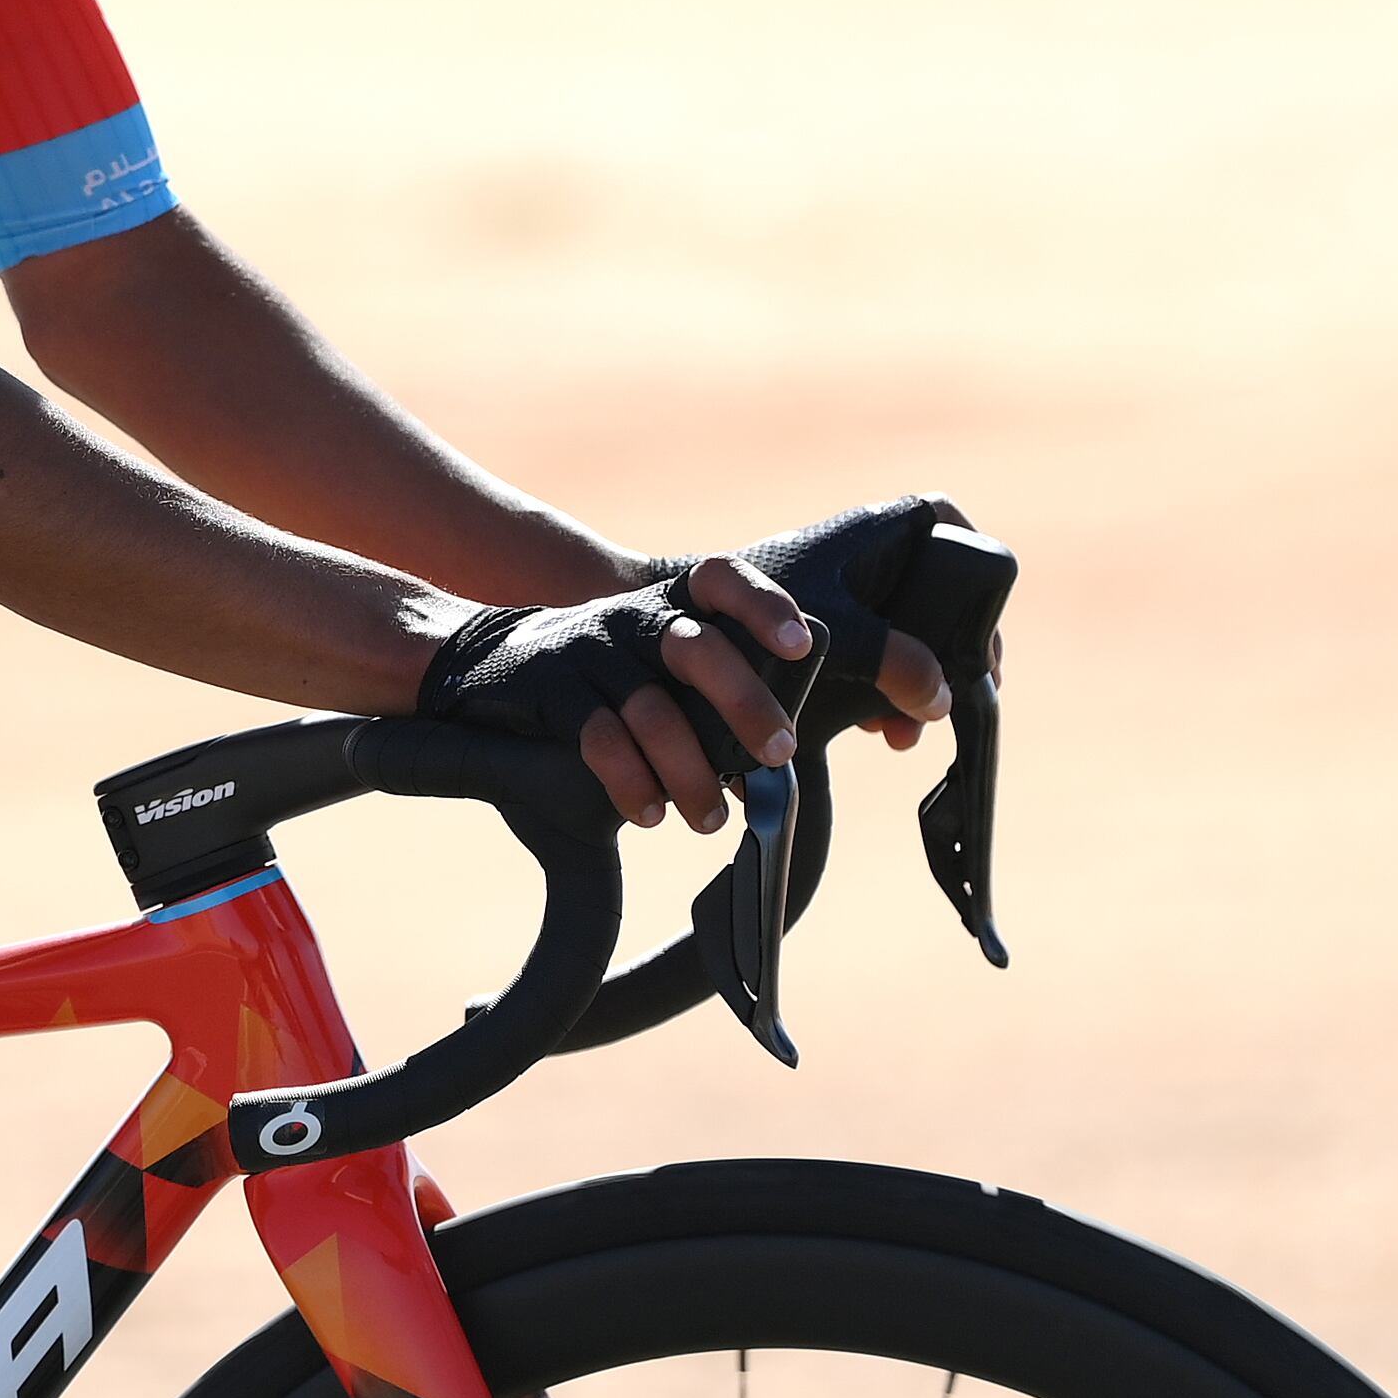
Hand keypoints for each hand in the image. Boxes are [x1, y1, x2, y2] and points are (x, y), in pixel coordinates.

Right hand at [414, 500, 991, 830]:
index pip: (727, 578)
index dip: (765, 607)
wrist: (504, 661)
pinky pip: (596, 737)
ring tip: (714, 820)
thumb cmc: (635, 670)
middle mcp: (639, 614)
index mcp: (683, 594)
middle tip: (781, 757)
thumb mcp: (689, 652)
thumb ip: (768, 678)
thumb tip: (893, 724)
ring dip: (690, 768)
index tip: (805, 645)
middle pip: (696, 646)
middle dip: (743, 704)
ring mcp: (592, 649)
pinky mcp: (550, 689)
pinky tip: (652, 814)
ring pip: (649, 706)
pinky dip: (630, 781)